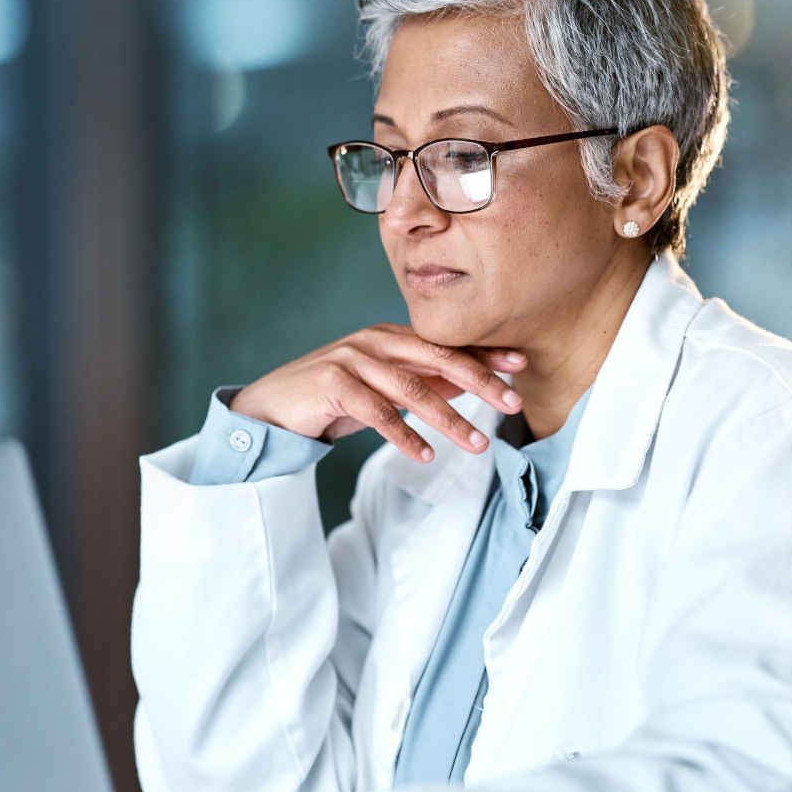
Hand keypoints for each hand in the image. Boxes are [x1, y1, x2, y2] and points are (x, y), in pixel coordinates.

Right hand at [229, 323, 526, 460]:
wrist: (271, 407)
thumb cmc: (330, 398)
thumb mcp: (382, 386)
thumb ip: (422, 380)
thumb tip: (471, 380)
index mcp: (389, 336)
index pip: (445, 344)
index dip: (483, 355)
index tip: (520, 367)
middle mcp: (373, 341)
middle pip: (436, 358)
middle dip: (479, 380)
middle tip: (512, 402)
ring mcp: (351, 359)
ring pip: (411, 388)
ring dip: (448, 418)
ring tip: (477, 443)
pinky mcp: (331, 384)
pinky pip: (376, 411)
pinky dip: (404, 435)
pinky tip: (425, 455)